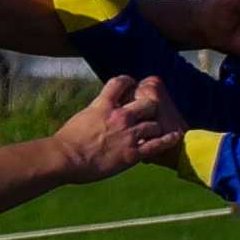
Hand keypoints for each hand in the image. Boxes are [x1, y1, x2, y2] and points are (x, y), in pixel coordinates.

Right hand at [43, 74, 178, 183]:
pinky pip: (158, 144)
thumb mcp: (81, 118)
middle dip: (149, 108)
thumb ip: (96, 112)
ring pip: (155, 125)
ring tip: (153, 131)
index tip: (133, 83)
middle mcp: (120, 117)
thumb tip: (101, 112)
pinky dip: (168, 140)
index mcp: (103, 106)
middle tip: (147, 113)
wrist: (64, 159)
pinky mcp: (133, 153)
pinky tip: (175, 137)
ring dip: (155, 127)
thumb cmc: (66, 142)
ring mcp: (129, 135)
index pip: (120, 83)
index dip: (129, 81)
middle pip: (148, 103)